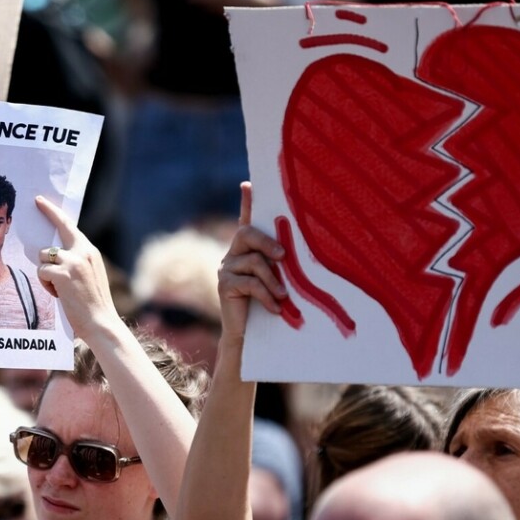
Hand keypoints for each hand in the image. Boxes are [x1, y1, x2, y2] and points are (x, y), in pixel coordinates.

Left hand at [35, 196, 120, 339]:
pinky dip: (45, 284)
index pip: (70, 227)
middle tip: (37, 202)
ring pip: (44, 256)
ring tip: (59, 288)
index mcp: (90, 252)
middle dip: (48, 213)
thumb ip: (76, 261)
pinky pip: (41, 272)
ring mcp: (73, 262)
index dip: (55, 213)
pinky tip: (58, 294)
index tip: (42, 202)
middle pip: (58, 229)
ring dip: (46, 272)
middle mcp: (83, 252)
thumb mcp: (89, 275)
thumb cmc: (93, 305)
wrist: (101, 323)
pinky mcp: (63, 274)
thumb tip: (52, 253)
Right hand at [218, 183, 287, 340]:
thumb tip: (295, 252)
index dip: (246, 202)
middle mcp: (233, 254)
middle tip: (283, 257)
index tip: (248, 184)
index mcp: (248, 250)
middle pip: (246, 233)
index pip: (246, 220)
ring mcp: (226, 269)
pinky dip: (266, 294)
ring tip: (284, 296)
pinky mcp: (224, 285)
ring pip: (253, 262)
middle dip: (267, 242)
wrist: (248, 336)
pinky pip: (249, 282)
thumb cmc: (269, 304)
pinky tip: (275, 307)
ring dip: (272, 280)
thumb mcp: (278, 280)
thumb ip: (280, 264)